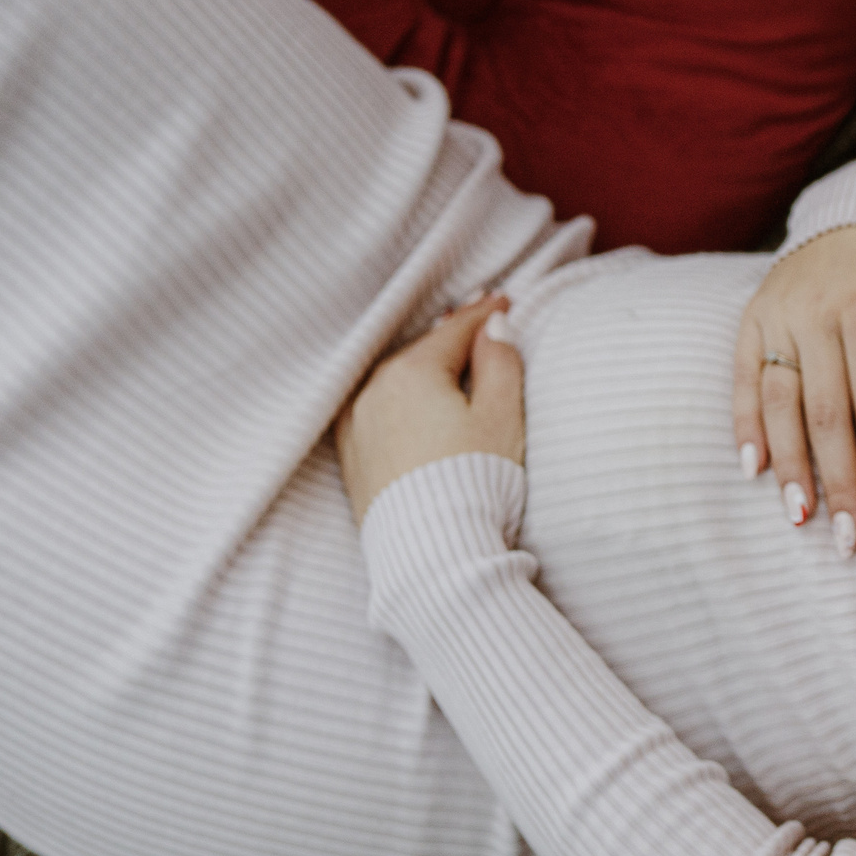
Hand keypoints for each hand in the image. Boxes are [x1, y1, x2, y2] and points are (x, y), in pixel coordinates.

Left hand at [336, 296, 523, 522]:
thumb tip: (493, 328)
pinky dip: (398, 398)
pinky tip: (411, 402)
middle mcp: (374, 390)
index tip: (504, 302)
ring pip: (394, 379)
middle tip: (477, 323)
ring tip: (447, 360)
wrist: (432, 553)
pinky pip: (375, 410)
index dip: (484, 314)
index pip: (455, 330)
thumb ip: (500, 363)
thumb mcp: (502, 416)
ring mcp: (356, 424)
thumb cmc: (475, 481)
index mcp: (413, 371)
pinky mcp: (351, 457)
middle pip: (421, 352)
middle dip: (450, 338)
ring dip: (422, 367)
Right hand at [734, 226, 855, 554]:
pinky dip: (745, 427)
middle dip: (838, 486)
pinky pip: (742, 380)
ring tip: (803, 519)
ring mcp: (778, 318)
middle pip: (825, 419)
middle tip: (848, 542)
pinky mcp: (752, 318)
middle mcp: (815, 317)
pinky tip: (755, 471)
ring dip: (790, 469)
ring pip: (779, 406)